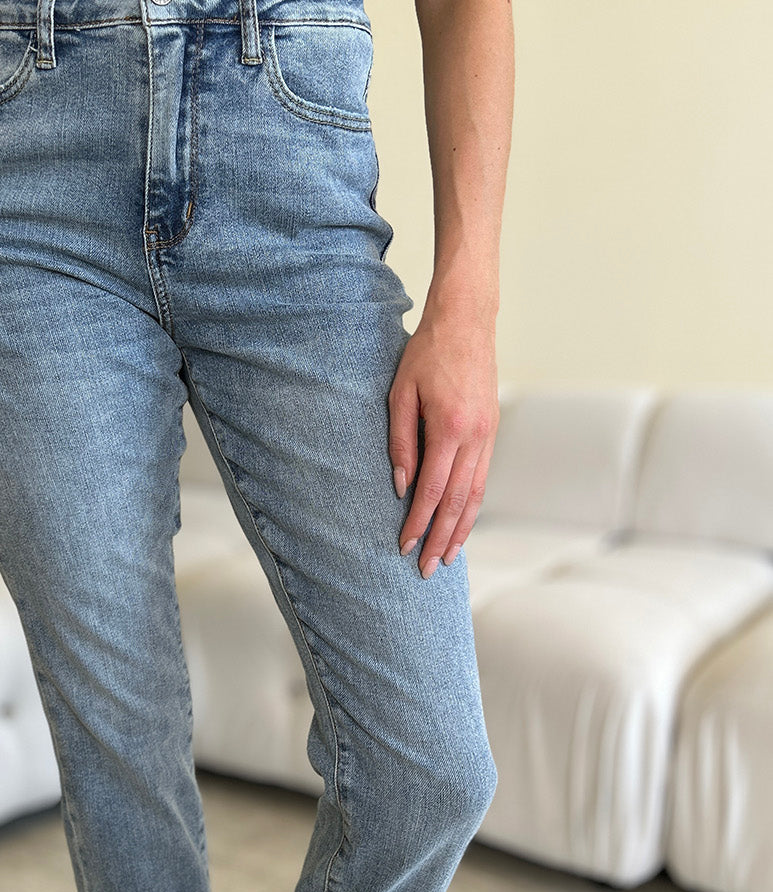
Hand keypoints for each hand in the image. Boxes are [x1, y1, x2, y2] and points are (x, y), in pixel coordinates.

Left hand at [388, 307, 498, 578]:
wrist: (467, 322)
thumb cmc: (426, 354)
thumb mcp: (400, 393)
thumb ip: (400, 441)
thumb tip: (402, 487)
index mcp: (451, 428)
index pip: (432, 490)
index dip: (418, 523)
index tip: (404, 547)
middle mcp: (476, 437)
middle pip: (458, 502)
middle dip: (440, 539)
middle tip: (426, 570)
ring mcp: (489, 436)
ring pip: (476, 495)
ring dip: (461, 530)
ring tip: (447, 557)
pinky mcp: (492, 432)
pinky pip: (482, 479)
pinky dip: (472, 506)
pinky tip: (462, 524)